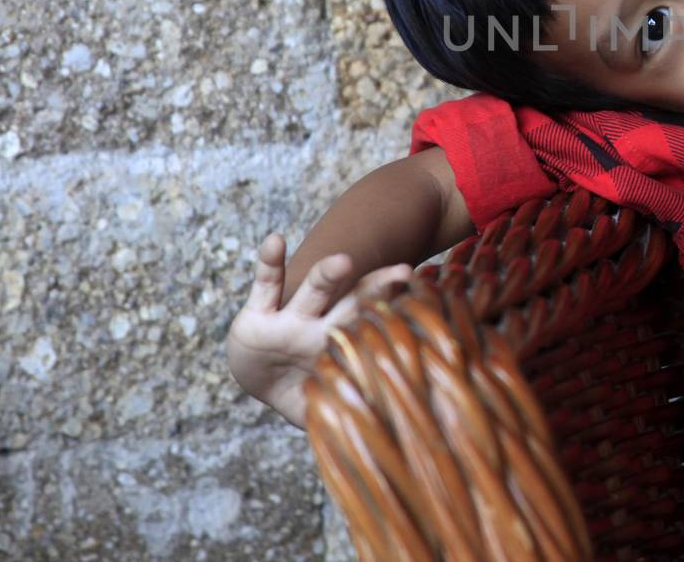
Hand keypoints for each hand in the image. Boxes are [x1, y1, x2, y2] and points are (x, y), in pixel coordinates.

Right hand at [225, 233, 412, 428]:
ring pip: (313, 291)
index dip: (398, 316)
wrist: (260, 381)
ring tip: (342, 261)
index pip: (374, 325)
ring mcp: (291, 319)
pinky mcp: (258, 316)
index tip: (425, 305)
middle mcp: (323, 326)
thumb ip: (354, 414)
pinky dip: (270, 264)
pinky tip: (275, 241)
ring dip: (327, 274)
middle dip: (377, 287)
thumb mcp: (329, 405)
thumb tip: (396, 442)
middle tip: (404, 273)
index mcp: (343, 345)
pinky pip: (265, 286)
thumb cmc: (306, 389)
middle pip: (354, 301)